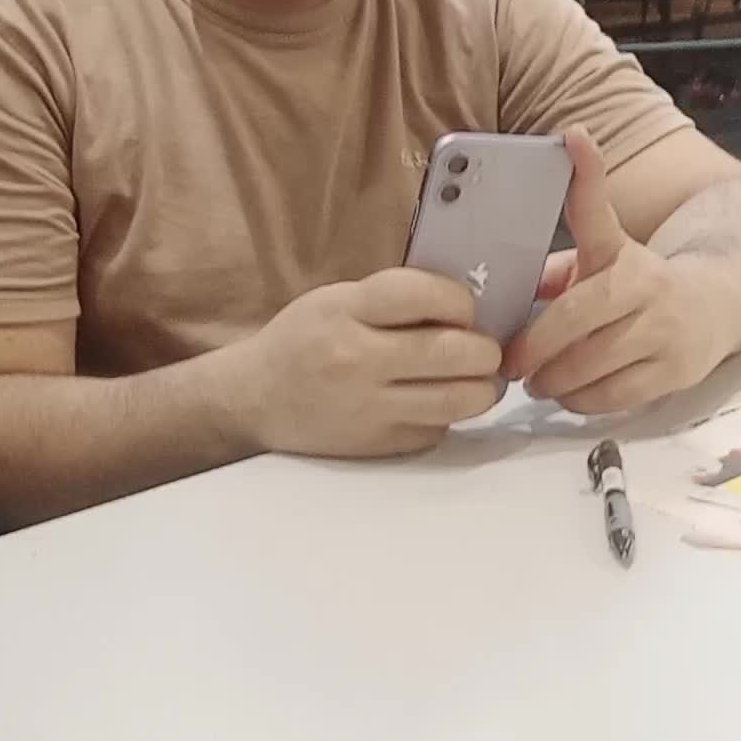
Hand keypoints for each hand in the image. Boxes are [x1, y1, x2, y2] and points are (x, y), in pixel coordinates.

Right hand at [230, 269, 504, 457]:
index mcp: (344, 311)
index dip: (459, 300)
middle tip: (486, 349)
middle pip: (450, 352)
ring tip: (481, 379)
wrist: (254, 399)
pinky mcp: (374, 444)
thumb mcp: (336, 300)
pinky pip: (435, 429)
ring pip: (455, 400)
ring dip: (483, 388)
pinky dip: (449, 416)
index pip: (421, 295)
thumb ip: (393, 299)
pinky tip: (440, 401)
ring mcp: (365, 408)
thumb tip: (467, 306)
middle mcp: (354, 359)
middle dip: (485, 349)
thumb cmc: (303, 340)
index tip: (465, 308)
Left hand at [503, 127, 718, 413]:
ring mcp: (665, 329)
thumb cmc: (639, 285)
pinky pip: (612, 396)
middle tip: (510, 363)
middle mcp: (645, 283)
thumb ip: (553, 269)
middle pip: (574, 318)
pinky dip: (582, 401)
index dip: (588, 170)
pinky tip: (573, 393)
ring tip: (540, 381)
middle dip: (532, 348)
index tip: (573, 135)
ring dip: (553, 380)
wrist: (720, 302)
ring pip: (589, 366)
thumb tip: (503, 285)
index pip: (597, 209)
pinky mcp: (676, 371)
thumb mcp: (601, 263)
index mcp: (619, 250)